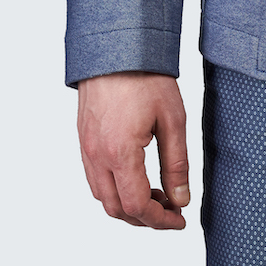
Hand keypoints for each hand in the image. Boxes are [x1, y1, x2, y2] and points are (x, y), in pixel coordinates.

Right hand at [76, 71, 189, 229]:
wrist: (115, 45)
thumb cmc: (145, 76)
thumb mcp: (173, 120)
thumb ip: (176, 164)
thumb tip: (181, 199)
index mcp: (120, 153)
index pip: (138, 206)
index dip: (160, 221)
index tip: (179, 220)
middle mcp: (97, 156)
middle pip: (116, 209)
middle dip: (145, 218)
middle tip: (171, 211)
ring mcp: (86, 148)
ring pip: (102, 197)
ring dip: (128, 205)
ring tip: (156, 194)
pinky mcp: (83, 138)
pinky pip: (94, 177)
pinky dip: (113, 188)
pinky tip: (135, 177)